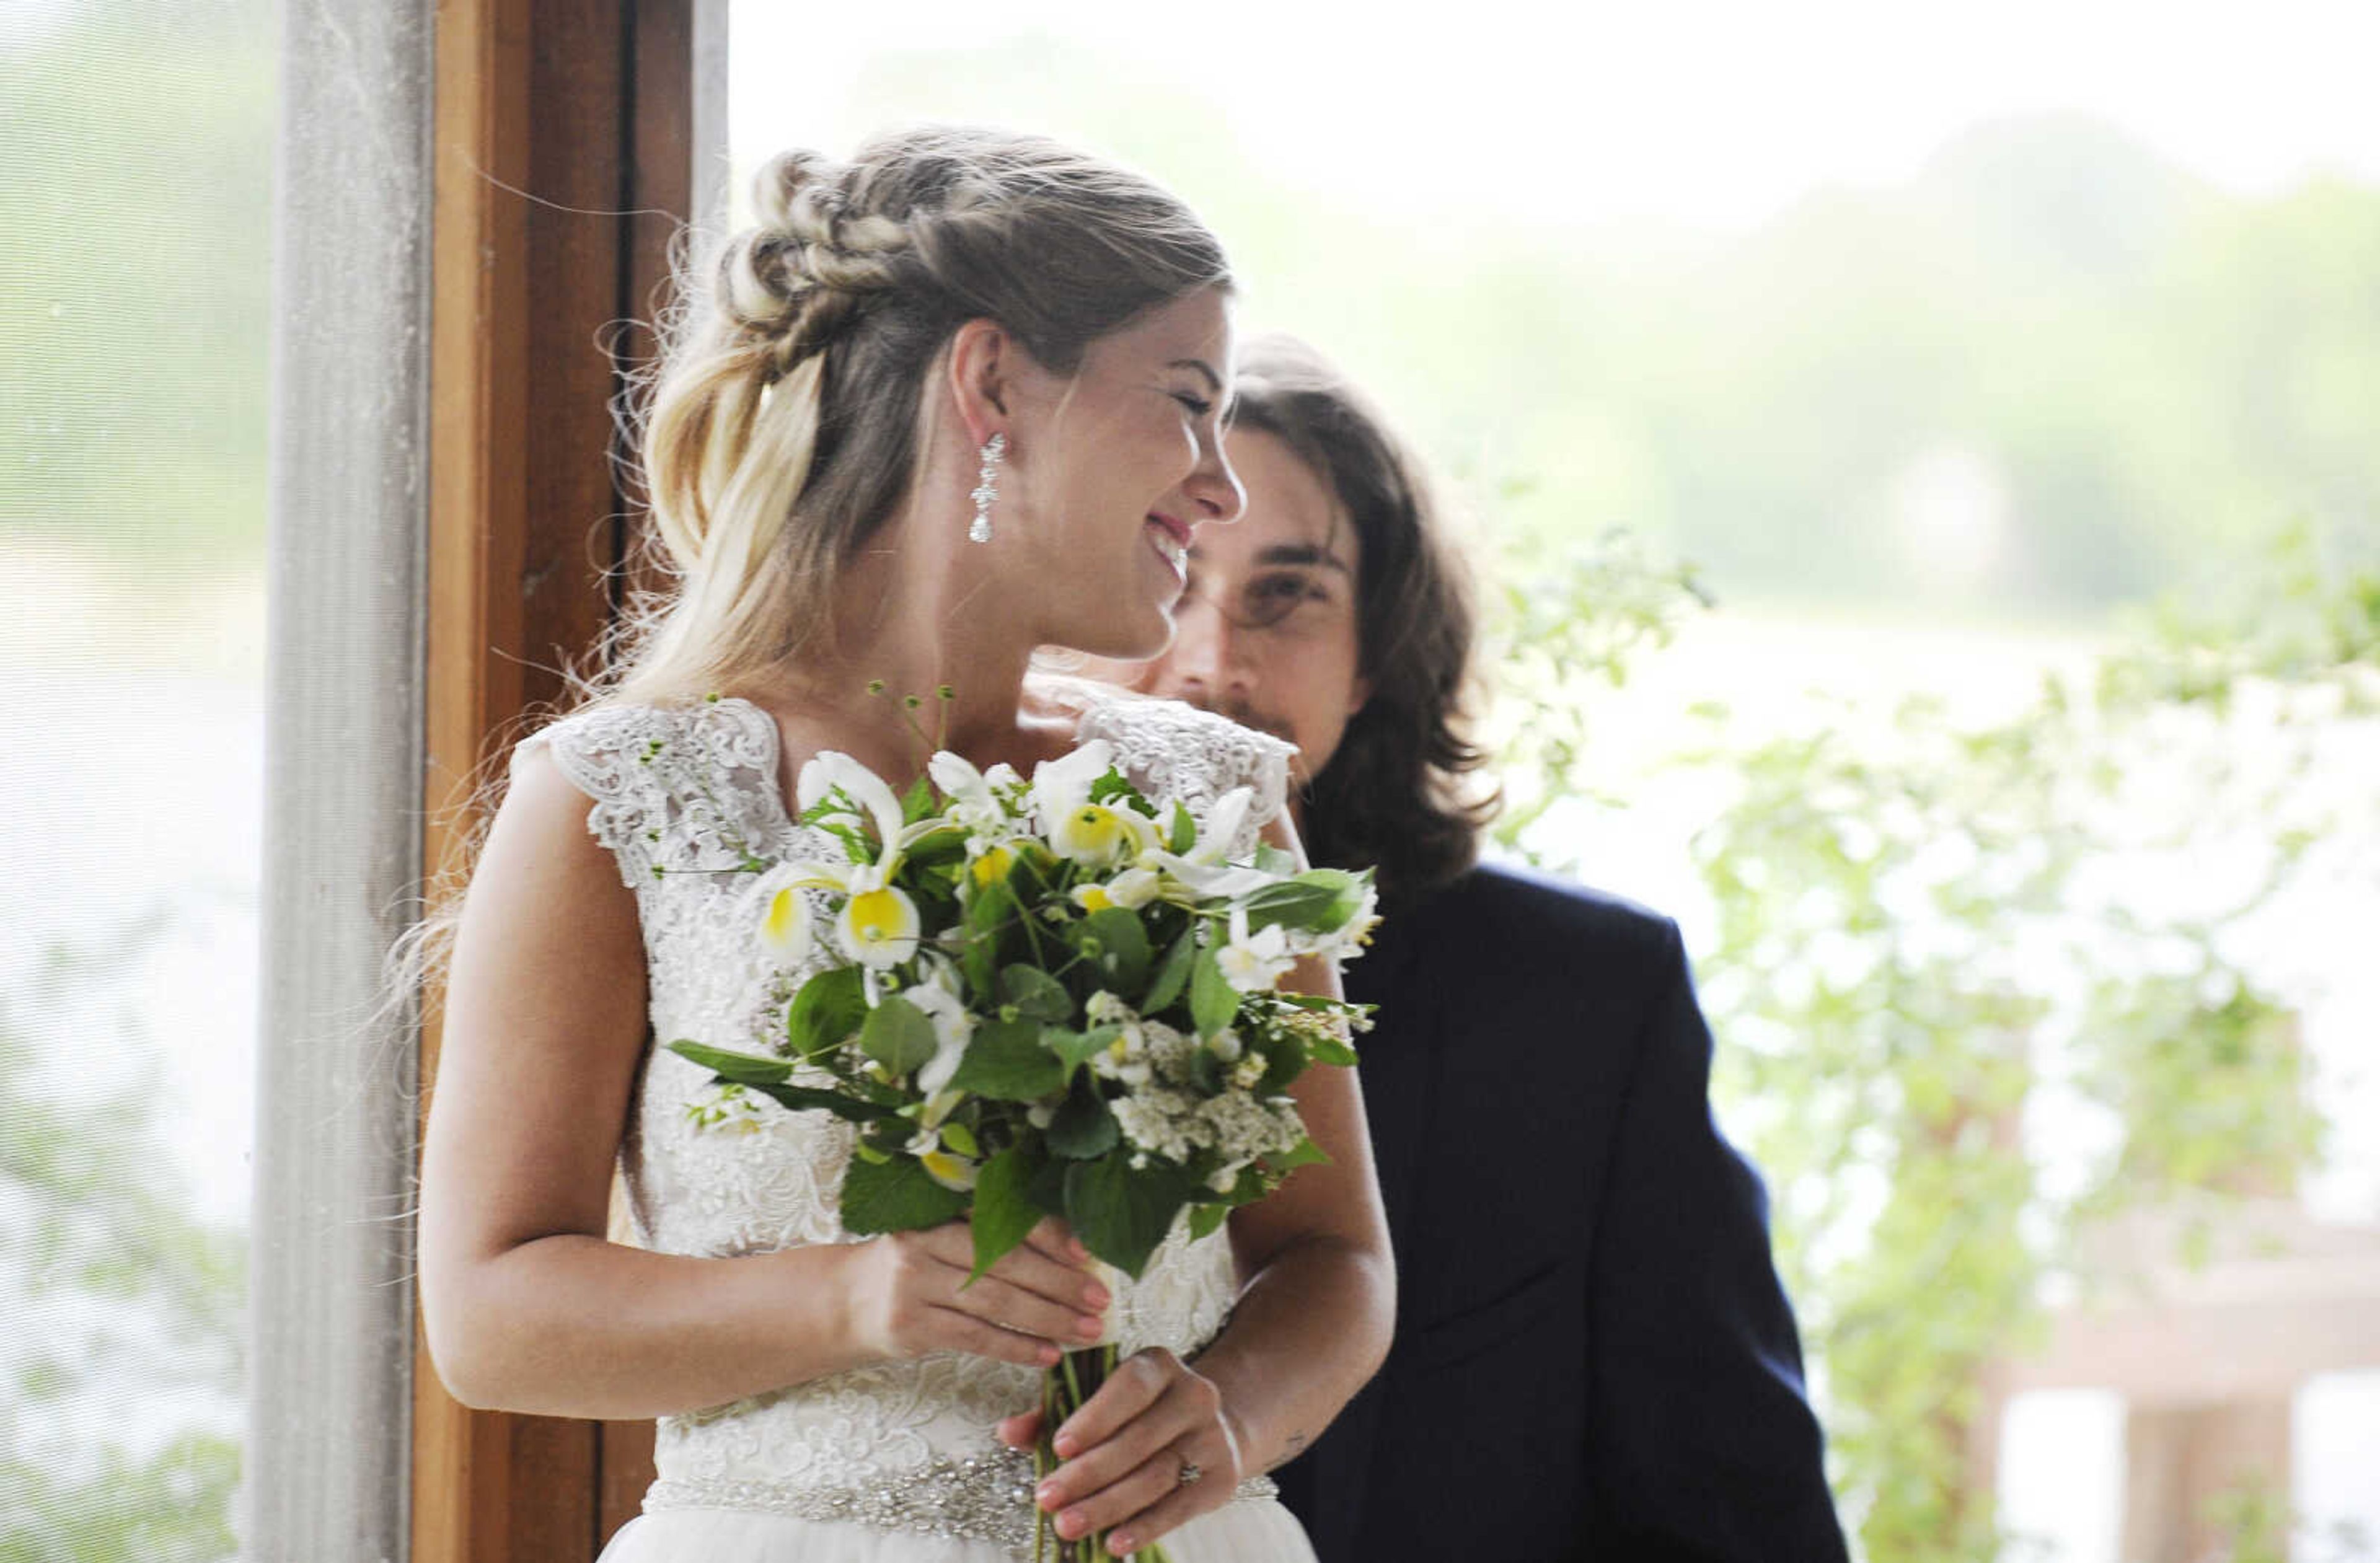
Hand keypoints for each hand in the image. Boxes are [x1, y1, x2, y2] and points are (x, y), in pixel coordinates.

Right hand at [845, 1217, 1109, 1369]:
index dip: (1048, 1233)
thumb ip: (992, 1240)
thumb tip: (1072, 1255)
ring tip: (1085, 1331)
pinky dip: (1016, 1347)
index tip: (1087, 1252)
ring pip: (994, 1301)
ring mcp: (914, 1284)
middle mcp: (926, 1242)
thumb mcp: (943, 1239)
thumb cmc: (913, 1268)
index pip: (1003, 1217)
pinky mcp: (910, 1325)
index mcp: (941, 1210)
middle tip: (1099, 1300)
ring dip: (1047, 1318)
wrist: (843, 1302)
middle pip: (1004, 1260)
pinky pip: (975, 1337)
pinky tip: (1047, 1354)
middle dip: (1059, 1282)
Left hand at [1015, 1347, 1246, 1555]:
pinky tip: (1113, 1543)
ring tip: (1068, 1525)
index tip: (1058, 1446)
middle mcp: (1194, 1395)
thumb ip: (1053, 1414)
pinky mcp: (1222, 1477)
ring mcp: (1212, 1437)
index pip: (1130, 1386)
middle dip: (1088, 1473)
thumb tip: (1007, 1431)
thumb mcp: (1100, 1403)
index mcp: (1159, 1365)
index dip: (1095, 1417)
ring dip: (1107, 1505)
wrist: (1211, 1430)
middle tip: (1047, 1498)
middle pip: (1138, 1440)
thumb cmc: (1136, 1415)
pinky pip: (1179, 1507)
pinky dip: (1144, 1528)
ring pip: (1155, 1477)